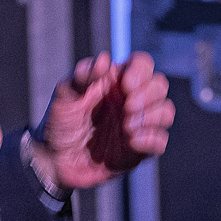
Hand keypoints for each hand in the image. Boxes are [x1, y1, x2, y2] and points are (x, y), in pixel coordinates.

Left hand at [35, 51, 173, 189]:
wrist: (54, 160)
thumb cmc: (59, 123)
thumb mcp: (64, 95)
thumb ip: (83, 76)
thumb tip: (104, 59)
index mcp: (115, 82)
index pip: (142, 64)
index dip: (141, 71)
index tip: (126, 85)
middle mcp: (130, 100)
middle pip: (160, 86)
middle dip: (148, 95)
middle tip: (127, 108)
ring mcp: (137, 124)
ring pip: (166, 112)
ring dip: (152, 116)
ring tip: (127, 126)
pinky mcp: (139, 150)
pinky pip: (160, 141)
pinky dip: (151, 139)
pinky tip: (131, 141)